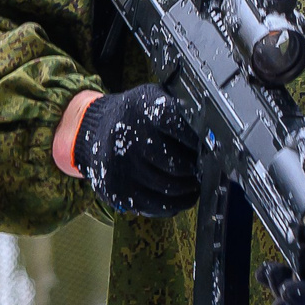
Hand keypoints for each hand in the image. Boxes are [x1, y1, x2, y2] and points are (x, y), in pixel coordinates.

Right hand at [73, 83, 201, 217]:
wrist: (92, 132)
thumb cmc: (134, 115)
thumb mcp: (153, 98)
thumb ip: (180, 110)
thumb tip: (212, 133)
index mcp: (142, 109)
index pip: (178, 125)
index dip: (197, 140)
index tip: (208, 146)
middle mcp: (129, 138)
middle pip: (178, 165)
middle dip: (196, 169)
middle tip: (203, 168)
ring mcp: (122, 168)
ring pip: (171, 189)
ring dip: (189, 189)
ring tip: (194, 182)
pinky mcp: (117, 192)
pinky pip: (157, 206)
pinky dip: (175, 204)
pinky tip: (180, 195)